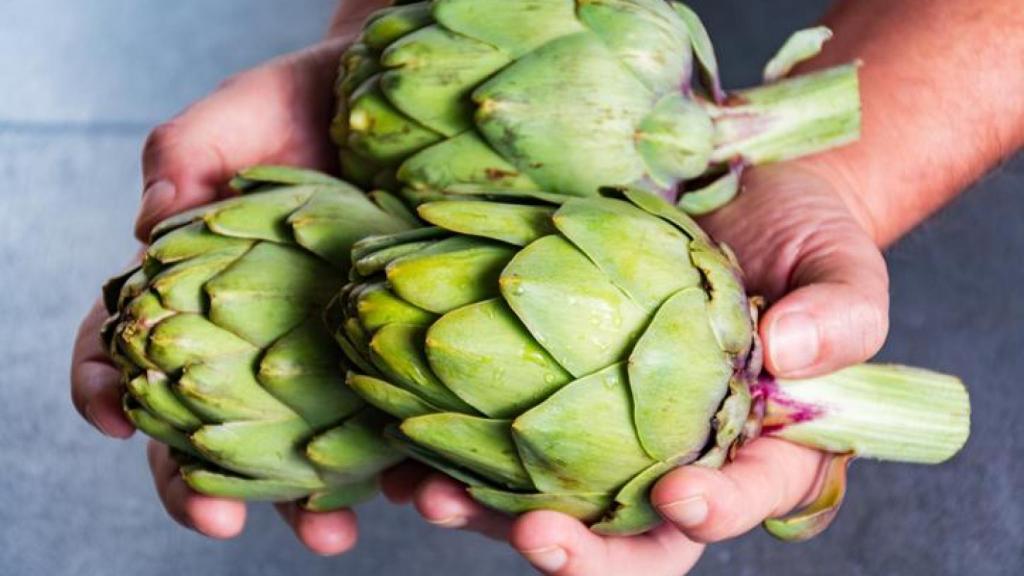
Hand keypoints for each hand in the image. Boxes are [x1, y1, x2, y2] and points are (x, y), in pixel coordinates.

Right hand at [69, 34, 360, 554]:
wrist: (401, 101)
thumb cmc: (304, 104)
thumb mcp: (239, 114)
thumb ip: (182, 156)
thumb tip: (149, 224)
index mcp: (192, 294)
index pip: (127, 352)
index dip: (107, 389)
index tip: (117, 416)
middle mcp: (253, 341)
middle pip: (210, 432)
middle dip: (204, 485)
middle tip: (220, 518)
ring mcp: (327, 358)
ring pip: (304, 453)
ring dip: (307, 505)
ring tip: (328, 533)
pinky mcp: (397, 361)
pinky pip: (395, 425)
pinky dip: (401, 466)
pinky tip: (417, 487)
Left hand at [385, 159, 888, 574]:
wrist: (732, 199)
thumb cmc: (801, 239)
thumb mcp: (842, 264)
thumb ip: (842, 314)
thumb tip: (788, 354)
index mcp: (759, 447)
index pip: (745, 497)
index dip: (716, 509)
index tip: (678, 494)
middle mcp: (679, 454)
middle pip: (637, 538)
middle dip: (586, 555)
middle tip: (536, 536)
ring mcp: (610, 431)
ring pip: (555, 501)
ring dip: (493, 513)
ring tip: (435, 494)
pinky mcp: (551, 395)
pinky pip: (503, 443)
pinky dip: (452, 451)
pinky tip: (403, 448)